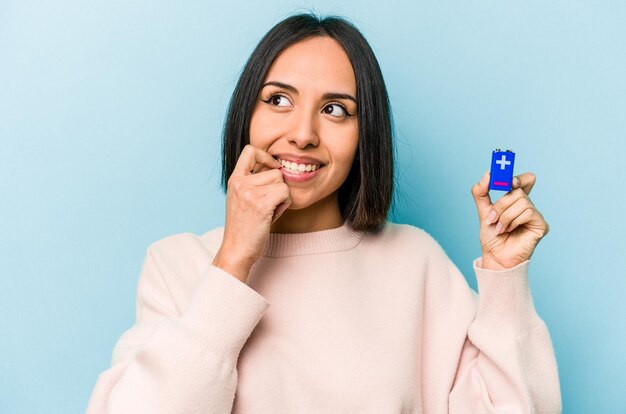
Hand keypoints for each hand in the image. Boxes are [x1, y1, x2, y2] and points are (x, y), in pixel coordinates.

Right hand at [213, 145, 290, 280]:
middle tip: (268, 205)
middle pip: (275, 170)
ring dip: (282, 197)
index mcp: (234, 180)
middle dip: (278, 187)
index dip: (266, 156)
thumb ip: (254, 182)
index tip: (273, 168)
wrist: (237, 250)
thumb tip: (277, 166)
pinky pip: (285, 193)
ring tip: (269, 211)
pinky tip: (273, 216)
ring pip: (282, 182)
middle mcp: (240, 183)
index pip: (250, 150)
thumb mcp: (241, 199)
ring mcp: (249, 192)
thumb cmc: (244, 227)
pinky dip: (284, 205)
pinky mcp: (261, 204)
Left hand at [471, 171, 549, 269]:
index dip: (518, 178)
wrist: (494, 257)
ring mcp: (535, 215)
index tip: (508, 181)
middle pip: (519, 191)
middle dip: (501, 204)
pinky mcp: (541, 225)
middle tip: (492, 217)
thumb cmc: (491, 237)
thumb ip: (481, 192)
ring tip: (500, 228)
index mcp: (516, 201)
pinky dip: (514, 221)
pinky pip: (529, 212)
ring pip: (523, 201)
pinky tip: (509, 230)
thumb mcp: (483, 211)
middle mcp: (528, 206)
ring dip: (505, 215)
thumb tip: (488, 174)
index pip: (525, 180)